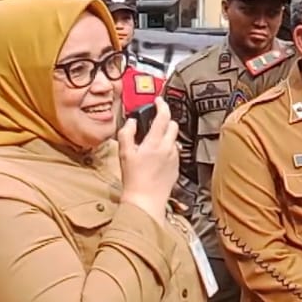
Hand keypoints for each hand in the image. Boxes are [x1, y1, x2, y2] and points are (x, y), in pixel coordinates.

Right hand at [118, 104, 179, 220]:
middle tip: (155, 121)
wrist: (145, 200)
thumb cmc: (134, 178)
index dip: (162, 105)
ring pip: (174, 138)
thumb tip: (132, 122)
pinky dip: (168, 148)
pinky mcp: (177, 167)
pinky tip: (157, 156)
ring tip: (154, 141)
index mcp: (155, 142)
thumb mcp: (124, 153)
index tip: (158, 100)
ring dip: (166, 135)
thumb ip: (127, 133)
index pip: (163, 116)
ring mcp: (174, 157)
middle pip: (173, 124)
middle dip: (165, 119)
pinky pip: (175, 151)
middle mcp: (168, 148)